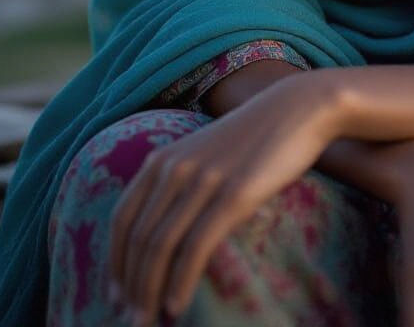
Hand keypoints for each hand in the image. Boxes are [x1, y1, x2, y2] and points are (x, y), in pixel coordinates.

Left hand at [108, 72, 339, 324]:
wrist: (299, 109)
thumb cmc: (256, 135)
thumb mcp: (206, 151)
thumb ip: (182, 180)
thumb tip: (169, 228)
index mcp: (163, 159)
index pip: (122, 219)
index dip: (113, 262)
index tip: (115, 294)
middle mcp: (175, 168)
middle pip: (139, 239)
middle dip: (130, 287)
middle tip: (132, 320)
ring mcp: (203, 180)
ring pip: (160, 247)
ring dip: (149, 292)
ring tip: (149, 322)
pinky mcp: (233, 194)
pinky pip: (195, 247)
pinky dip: (180, 282)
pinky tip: (176, 305)